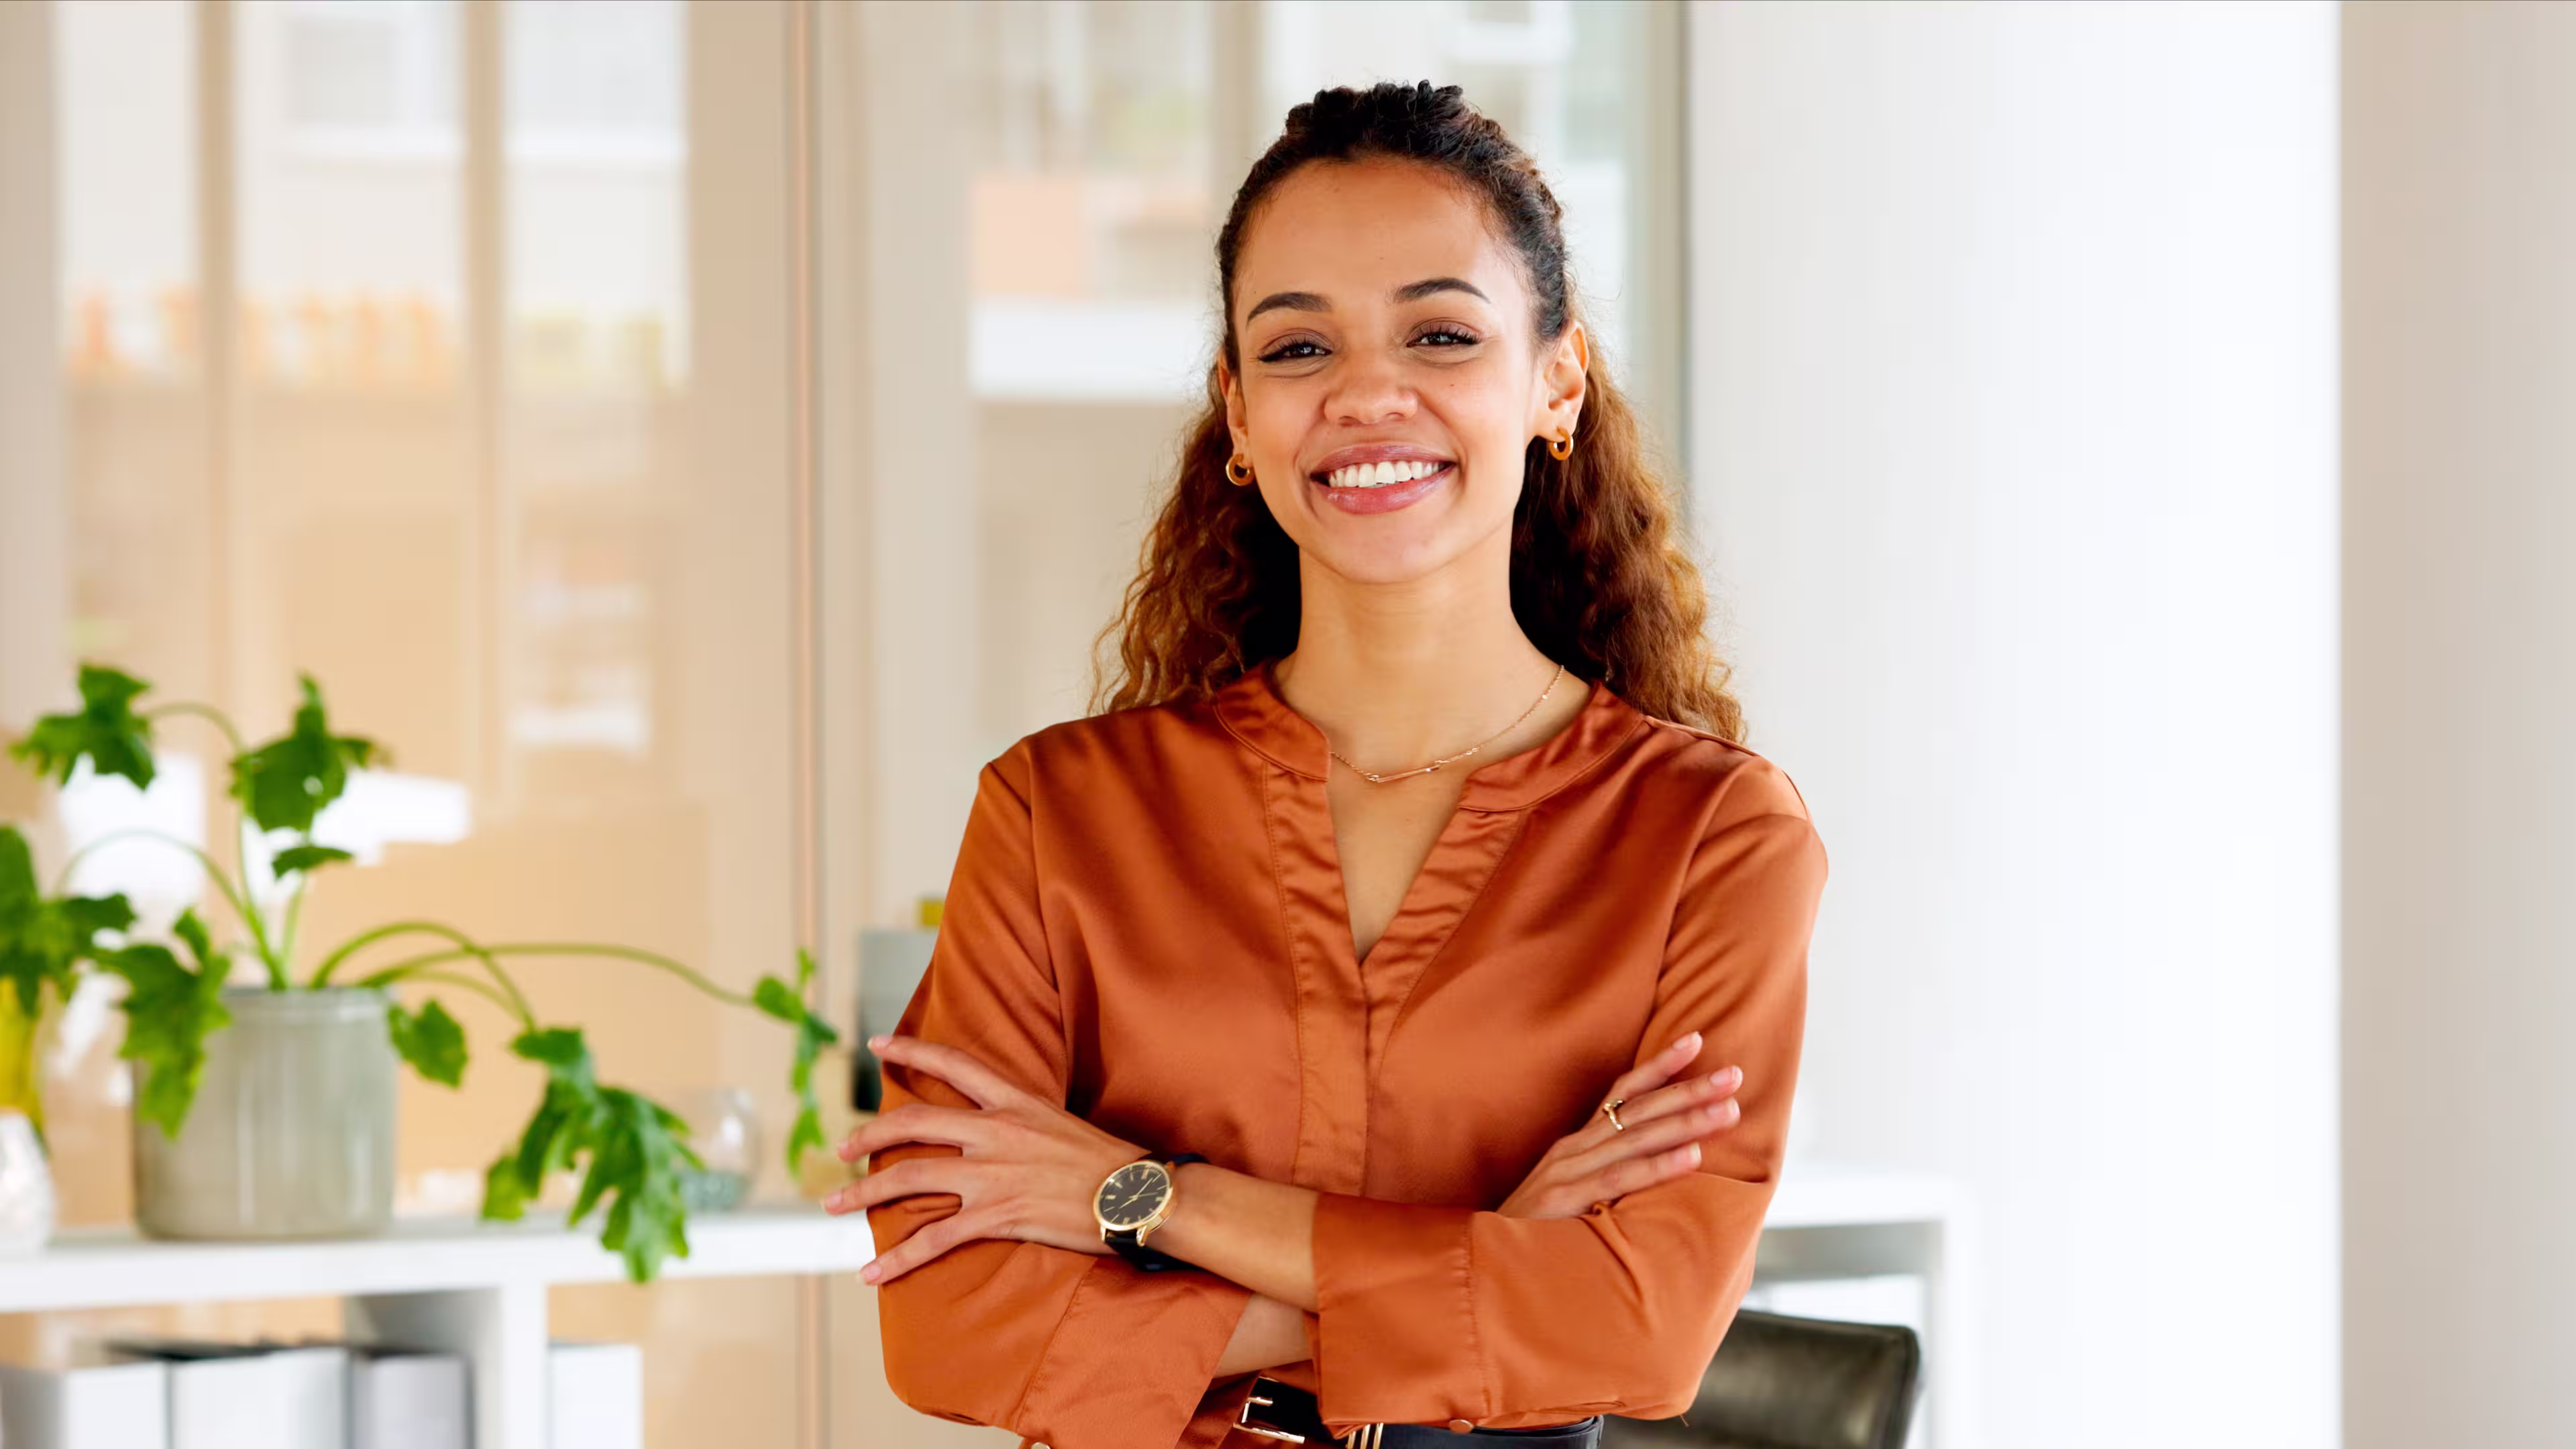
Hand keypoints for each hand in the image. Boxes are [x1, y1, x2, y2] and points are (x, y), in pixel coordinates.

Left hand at [827, 1033, 1146, 1284]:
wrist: (1137, 1194)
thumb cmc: (1108, 1162)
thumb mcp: (1060, 1123)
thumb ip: (1021, 1122)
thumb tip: (994, 1129)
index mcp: (1014, 1101)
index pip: (954, 1062)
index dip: (912, 1050)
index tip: (878, 1043)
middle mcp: (996, 1131)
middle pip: (913, 1122)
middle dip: (868, 1134)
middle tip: (842, 1146)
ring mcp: (993, 1173)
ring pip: (910, 1177)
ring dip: (863, 1192)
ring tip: (833, 1203)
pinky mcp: (998, 1215)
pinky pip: (935, 1238)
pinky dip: (898, 1258)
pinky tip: (871, 1273)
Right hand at [1497, 1030, 1743, 1219]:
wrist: (1482, 1264)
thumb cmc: (1536, 1234)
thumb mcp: (1575, 1195)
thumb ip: (1609, 1177)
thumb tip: (1663, 1166)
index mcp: (1578, 1144)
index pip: (1623, 1093)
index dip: (1659, 1066)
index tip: (1696, 1039)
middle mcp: (1573, 1149)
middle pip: (1639, 1109)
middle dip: (1689, 1089)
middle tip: (1733, 1074)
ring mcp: (1567, 1172)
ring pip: (1636, 1138)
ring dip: (1685, 1121)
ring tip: (1727, 1110)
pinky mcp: (1564, 1201)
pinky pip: (1620, 1178)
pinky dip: (1658, 1165)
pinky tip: (1692, 1156)